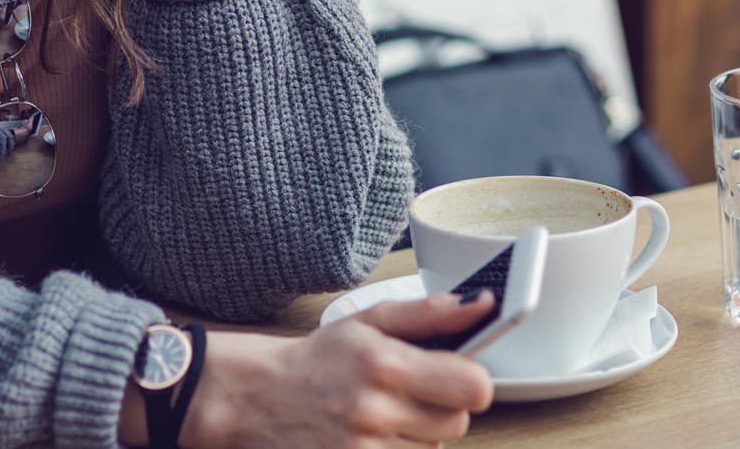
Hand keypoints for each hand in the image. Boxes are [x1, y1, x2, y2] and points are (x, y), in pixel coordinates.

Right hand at [180, 292, 495, 447]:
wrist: (256, 398)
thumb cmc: (318, 359)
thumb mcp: (369, 321)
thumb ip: (429, 314)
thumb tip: (482, 304)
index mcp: (386, 365)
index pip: (474, 387)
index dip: (470, 380)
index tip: (454, 374)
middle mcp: (376, 413)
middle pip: (458, 424)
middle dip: (443, 407)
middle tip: (411, 394)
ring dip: (419, 436)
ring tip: (385, 416)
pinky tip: (376, 438)